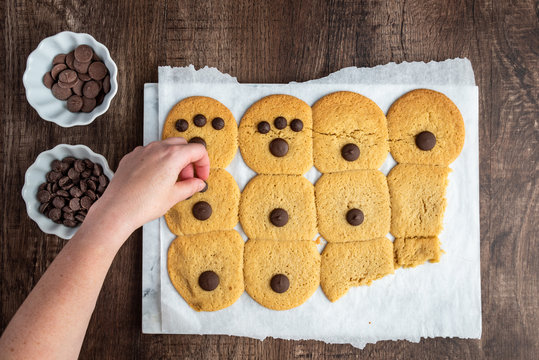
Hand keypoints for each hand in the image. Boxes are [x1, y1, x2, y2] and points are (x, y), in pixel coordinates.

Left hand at [88, 138, 209, 233]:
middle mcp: (157, 148)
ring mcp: (142, 151)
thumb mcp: (174, 196)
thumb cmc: (143, 204)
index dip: (204, 164)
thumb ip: (190, 186)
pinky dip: (158, 161)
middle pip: (182, 145)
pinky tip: (155, 179)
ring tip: (171, 180)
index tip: (201, 176)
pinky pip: (150, 153)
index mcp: (173, 156)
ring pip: (165, 147)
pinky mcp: (131, 157)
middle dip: (189, 160)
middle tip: (187, 179)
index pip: (198, 150)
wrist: (117, 210)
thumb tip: (198, 183)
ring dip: (174, 160)